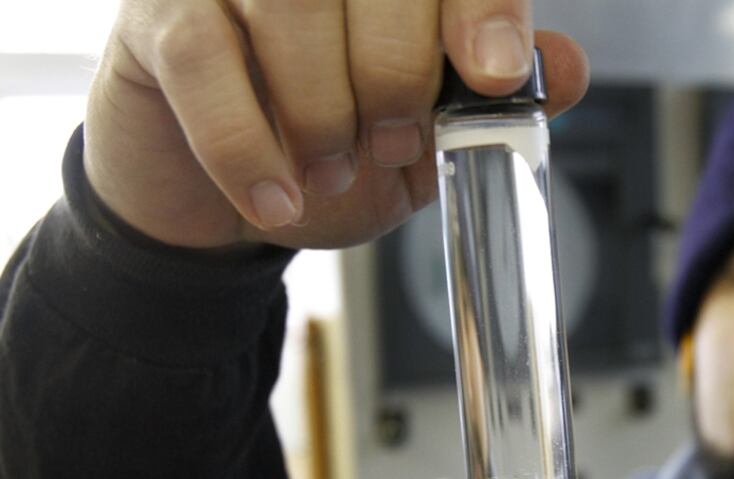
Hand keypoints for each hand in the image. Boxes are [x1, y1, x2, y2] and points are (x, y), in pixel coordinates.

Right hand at [83, 0, 588, 249]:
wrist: (222, 200)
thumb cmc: (324, 157)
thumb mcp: (424, 143)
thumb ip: (489, 103)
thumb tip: (568, 68)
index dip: (482, 6)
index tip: (495, 71)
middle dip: (394, 72)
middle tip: (393, 145)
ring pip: (288, 2)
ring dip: (322, 107)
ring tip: (332, 172)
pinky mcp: (162, 18)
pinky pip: (205, 59)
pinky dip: (248, 144)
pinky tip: (278, 196)